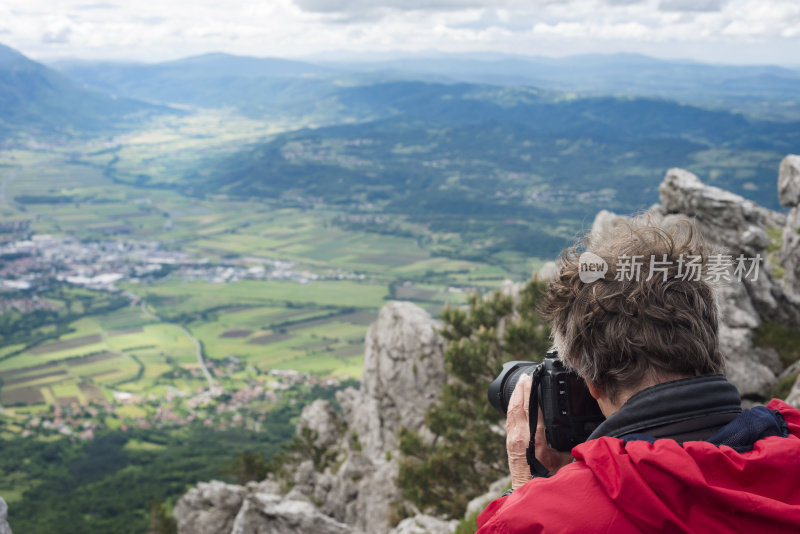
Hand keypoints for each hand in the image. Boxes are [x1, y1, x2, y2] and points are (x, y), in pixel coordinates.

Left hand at [506, 374, 572, 489]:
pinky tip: (516, 402)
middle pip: (517, 408)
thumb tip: (594, 436)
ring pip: (511, 414)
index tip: (533, 379)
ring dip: (515, 398)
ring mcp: (513, 442)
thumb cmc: (551, 484)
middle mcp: (520, 440)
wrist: (531, 499)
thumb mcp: (569, 466)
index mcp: (533, 442)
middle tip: (527, 376)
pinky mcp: (511, 445)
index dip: (530, 393)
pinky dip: (512, 409)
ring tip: (521, 384)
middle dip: (521, 391)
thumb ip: (577, 450)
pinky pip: (510, 422)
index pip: (530, 411)